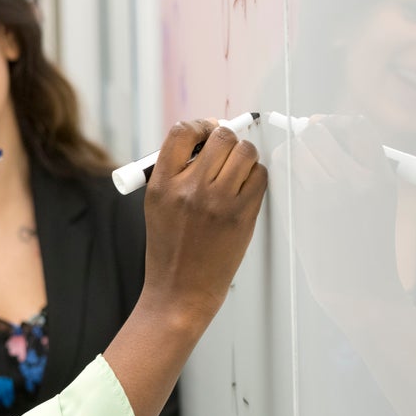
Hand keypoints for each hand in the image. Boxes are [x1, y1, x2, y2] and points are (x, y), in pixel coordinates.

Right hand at [140, 118, 266, 326]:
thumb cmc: (169, 250)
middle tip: (225, 149)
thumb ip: (173, 172)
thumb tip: (203, 140)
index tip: (205, 131)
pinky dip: (255, 176)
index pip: (182, 132)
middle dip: (226, 138)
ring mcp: (217, 201)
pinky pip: (260, 176)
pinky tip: (244, 188)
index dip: (199, 125)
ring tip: (236, 169)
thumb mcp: (156, 206)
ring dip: (244, 155)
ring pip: (245, 152)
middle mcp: (189, 189)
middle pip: (220, 138)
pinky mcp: (242, 215)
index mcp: (162, 185)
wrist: (180, 290)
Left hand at [278, 116, 408, 315]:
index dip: (335, 123)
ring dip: (291, 152)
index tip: (324, 129)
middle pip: (319, 132)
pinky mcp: (301, 209)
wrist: (359, 287)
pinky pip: (282, 174)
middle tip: (305, 148)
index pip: (355, 126)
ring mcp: (326, 194)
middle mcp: (355, 180)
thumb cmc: (366, 243)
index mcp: (380, 175)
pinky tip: (289, 184)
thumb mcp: (379, 198)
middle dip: (307, 136)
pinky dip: (282, 173)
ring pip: (295, 149)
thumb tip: (321, 128)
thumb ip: (360, 165)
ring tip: (297, 168)